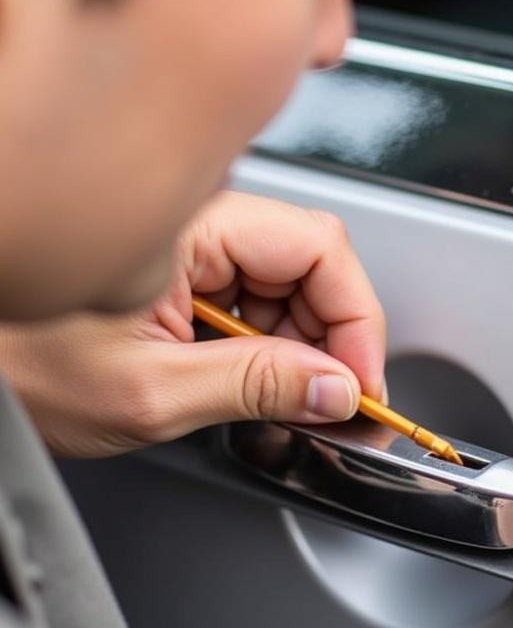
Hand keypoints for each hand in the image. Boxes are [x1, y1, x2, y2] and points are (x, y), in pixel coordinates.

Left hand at [0, 191, 385, 456]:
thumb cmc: (15, 360)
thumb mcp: (149, 390)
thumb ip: (255, 387)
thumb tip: (336, 389)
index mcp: (189, 228)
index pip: (318, 249)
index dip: (356, 321)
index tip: (363, 382)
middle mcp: (198, 225)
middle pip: (313, 265)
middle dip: (336, 339)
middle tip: (339, 402)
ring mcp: (195, 248)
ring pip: (293, 286)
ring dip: (309, 348)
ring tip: (296, 400)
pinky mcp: (189, 275)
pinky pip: (260, 301)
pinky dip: (278, 348)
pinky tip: (266, 383)